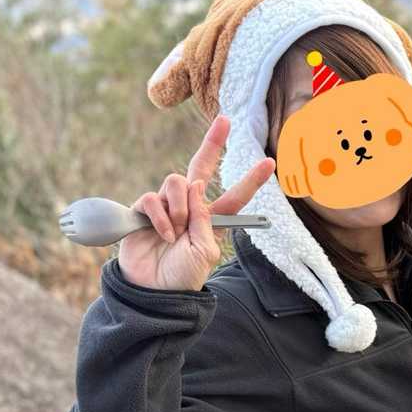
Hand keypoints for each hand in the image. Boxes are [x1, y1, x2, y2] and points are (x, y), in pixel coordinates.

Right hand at [118, 114, 275, 292]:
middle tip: (225, 121)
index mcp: (212, 220)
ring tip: (176, 234)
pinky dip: (160, 217)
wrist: (153, 290)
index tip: (269, 162)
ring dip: (179, 209)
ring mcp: (166, 206)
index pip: (235, 195)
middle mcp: (190, 208)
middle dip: (213, 143)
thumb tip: (195, 185)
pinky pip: (154, 198)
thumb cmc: (183, 275)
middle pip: (200, 167)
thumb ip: (204, 218)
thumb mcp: (206, 251)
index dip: (250, 180)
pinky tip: (161, 235)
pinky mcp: (143, 209)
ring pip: (177, 182)